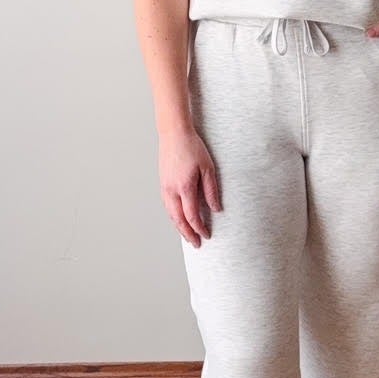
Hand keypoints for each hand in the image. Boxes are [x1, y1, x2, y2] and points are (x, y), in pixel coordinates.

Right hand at [159, 126, 221, 247]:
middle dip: (187, 233)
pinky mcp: (162, 183)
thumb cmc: (192, 147)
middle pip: (178, 219)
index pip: (192, 215)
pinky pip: (167, 206)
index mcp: (184, 187)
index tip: (206, 235)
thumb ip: (211, 190)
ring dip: (179, 227)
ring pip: (170, 214)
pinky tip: (179, 219)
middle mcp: (171, 190)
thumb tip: (216, 209)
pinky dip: (173, 216)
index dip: (199, 228)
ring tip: (187, 235)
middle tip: (196, 244)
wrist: (174, 133)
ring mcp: (164, 187)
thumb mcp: (208, 168)